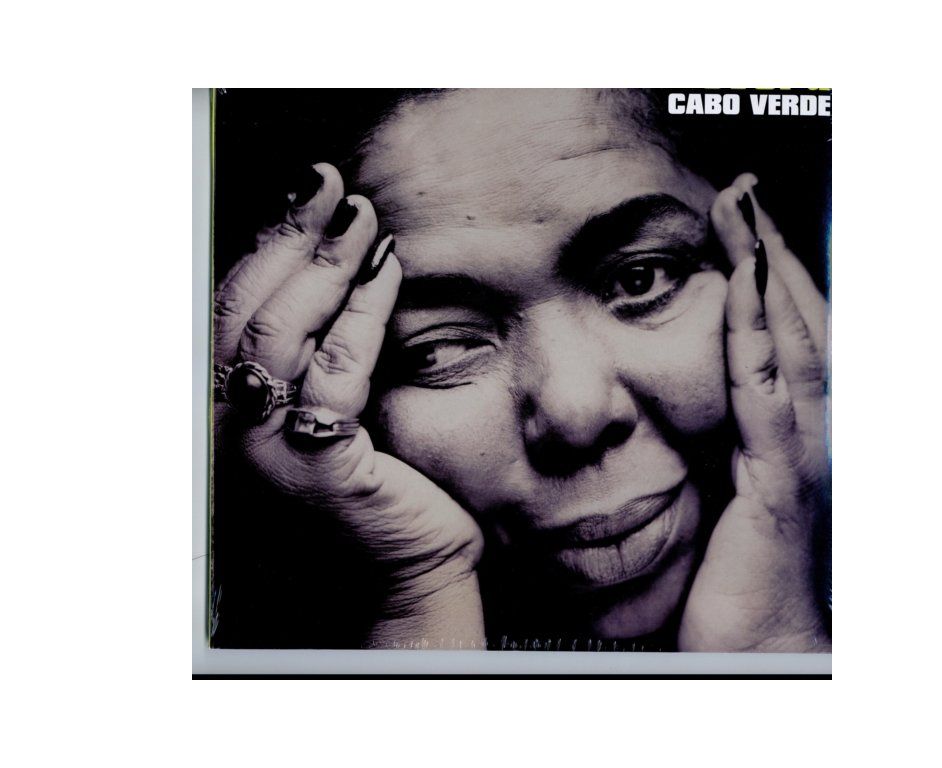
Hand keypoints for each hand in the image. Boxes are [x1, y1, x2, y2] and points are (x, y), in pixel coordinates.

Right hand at [213, 163, 484, 646]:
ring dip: (326, 263)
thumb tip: (336, 261)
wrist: (416, 562)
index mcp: (232, 407)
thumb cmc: (387, 479)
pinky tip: (391, 272)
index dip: (267, 243)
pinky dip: (363, 312)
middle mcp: (231, 428)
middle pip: (247, 308)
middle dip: (291, 236)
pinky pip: (336, 369)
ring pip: (281, 331)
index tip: (307, 191)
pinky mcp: (312, 465)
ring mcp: (263, 449)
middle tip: (334, 184)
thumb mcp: (337, 403)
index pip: (234, 308)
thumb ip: (321, 348)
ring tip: (365, 218)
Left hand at [678, 174, 829, 651]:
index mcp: (796, 428)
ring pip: (791, 342)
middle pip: (799, 320)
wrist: (760, 644)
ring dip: (766, 274)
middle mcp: (813, 430)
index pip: (789, 332)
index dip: (769, 272)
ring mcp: (803, 452)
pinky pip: (765, 395)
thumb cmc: (737, 574)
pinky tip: (741, 293)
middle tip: (744, 191)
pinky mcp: (778, 482)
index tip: (740, 219)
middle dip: (772, 252)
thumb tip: (679, 402)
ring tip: (743, 215)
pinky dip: (756, 338)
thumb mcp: (725, 488)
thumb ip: (717, 437)